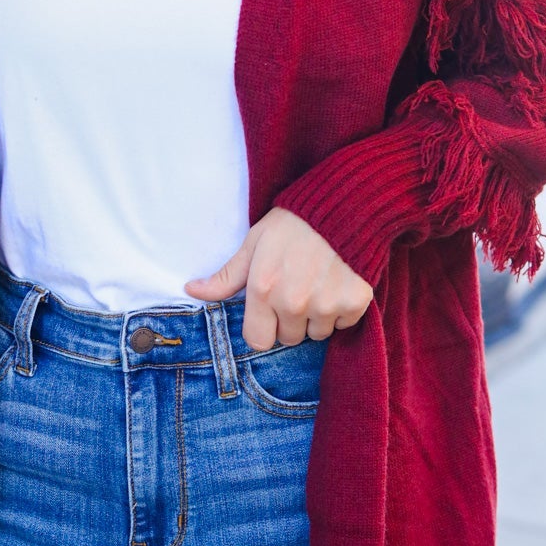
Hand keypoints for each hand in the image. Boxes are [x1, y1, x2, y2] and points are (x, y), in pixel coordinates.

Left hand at [184, 207, 373, 350]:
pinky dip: (341, 310)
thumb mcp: (254, 243)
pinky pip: (343, 324)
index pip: (258, 340)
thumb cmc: (294, 223)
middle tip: (298, 289)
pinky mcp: (354, 303)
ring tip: (319, 284)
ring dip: (317, 317)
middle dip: (291, 320)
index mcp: (264, 289)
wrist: (344, 204)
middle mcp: (293, 302)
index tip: (271, 311)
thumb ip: (226, 276)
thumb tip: (191, 290)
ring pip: (317, 333)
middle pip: (289, 338)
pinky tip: (338, 283)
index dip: (264, 327)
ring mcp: (326, 305)